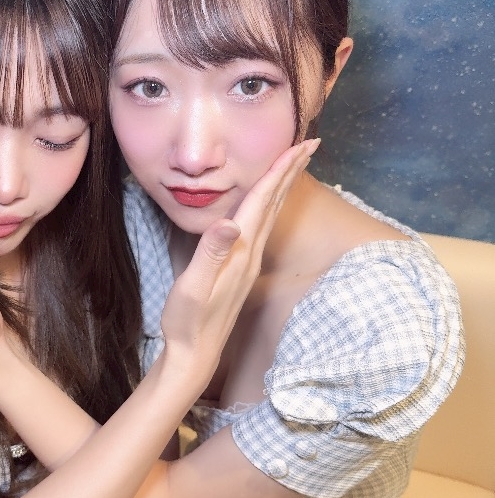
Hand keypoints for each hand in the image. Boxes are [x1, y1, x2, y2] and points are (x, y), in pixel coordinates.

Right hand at [160, 139, 318, 370]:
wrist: (194, 353)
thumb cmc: (188, 321)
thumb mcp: (194, 286)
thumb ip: (211, 253)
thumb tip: (228, 222)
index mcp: (240, 251)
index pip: (263, 201)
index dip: (280, 170)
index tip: (301, 144)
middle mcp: (250, 253)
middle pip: (275, 203)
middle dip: (291, 171)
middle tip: (310, 143)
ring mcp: (247, 262)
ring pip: (271, 214)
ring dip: (283, 186)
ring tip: (294, 164)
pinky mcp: (241, 268)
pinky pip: (261, 226)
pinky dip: (269, 205)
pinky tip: (267, 203)